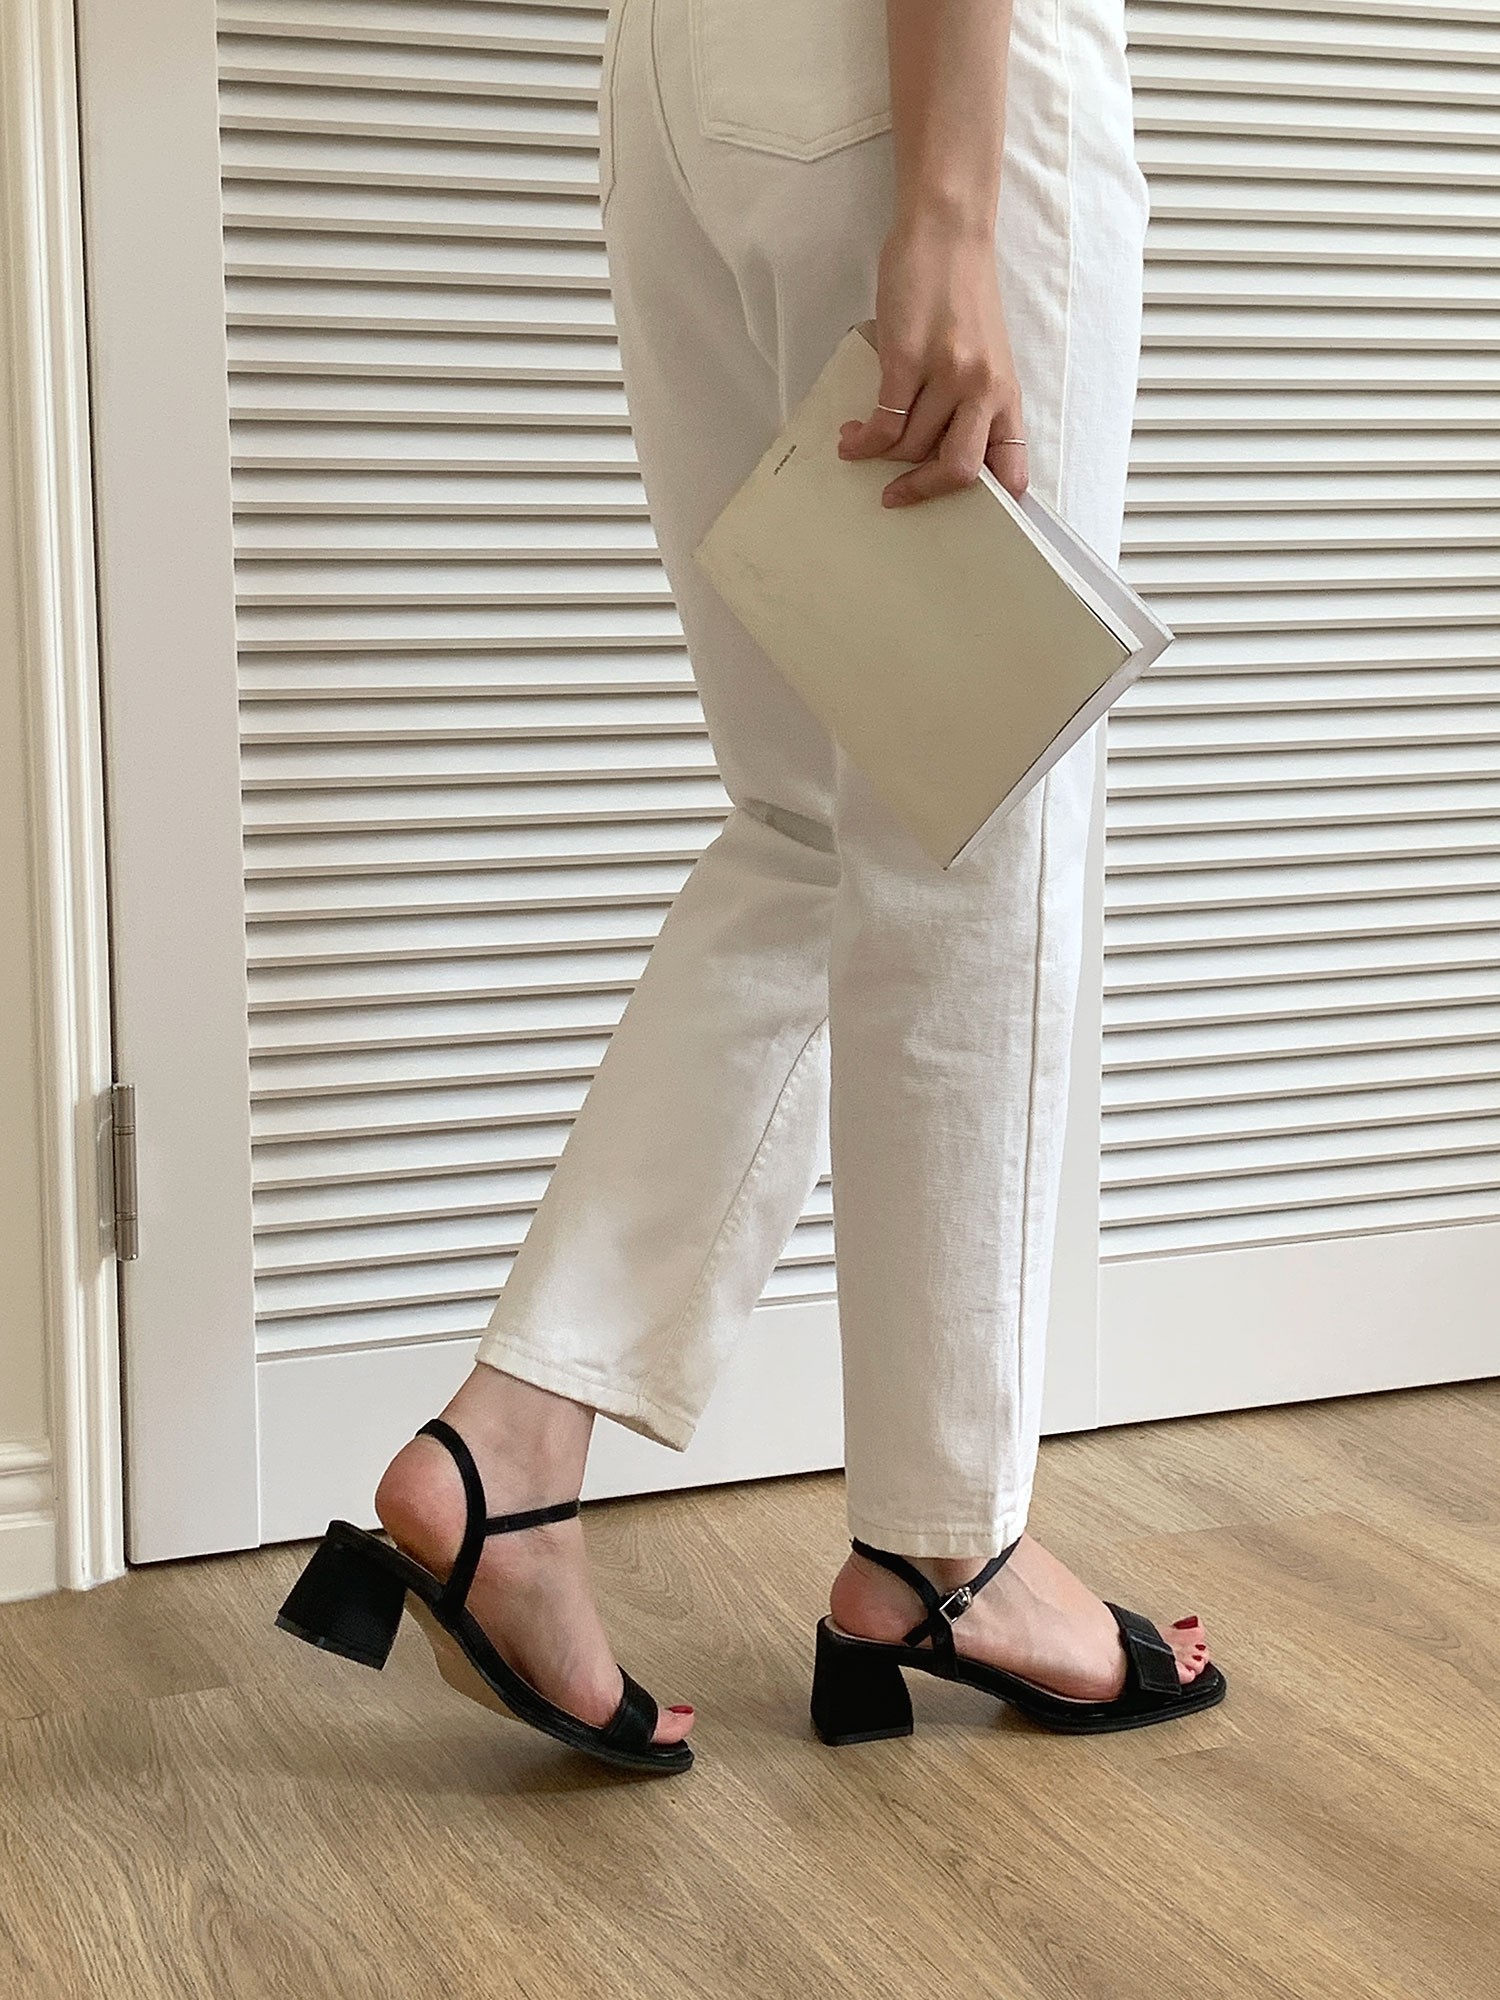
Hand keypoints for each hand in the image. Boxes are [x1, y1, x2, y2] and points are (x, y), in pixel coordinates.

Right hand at [838, 210, 1026, 507]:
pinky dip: (864, 439)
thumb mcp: (983, 355)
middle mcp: (984, 390)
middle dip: (922, 491)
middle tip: (896, 496)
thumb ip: (971, 403)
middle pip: (960, 472)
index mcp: (1006, 395)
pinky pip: (885, 421)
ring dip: (879, 455)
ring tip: (858, 445)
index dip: (993, 505)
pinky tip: (852, 438)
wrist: (948, 232)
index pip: (1012, 470)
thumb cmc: (961, 293)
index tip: (962, 518)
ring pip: (911, 445)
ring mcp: (948, 375)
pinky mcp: (910, 358)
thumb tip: (933, 453)